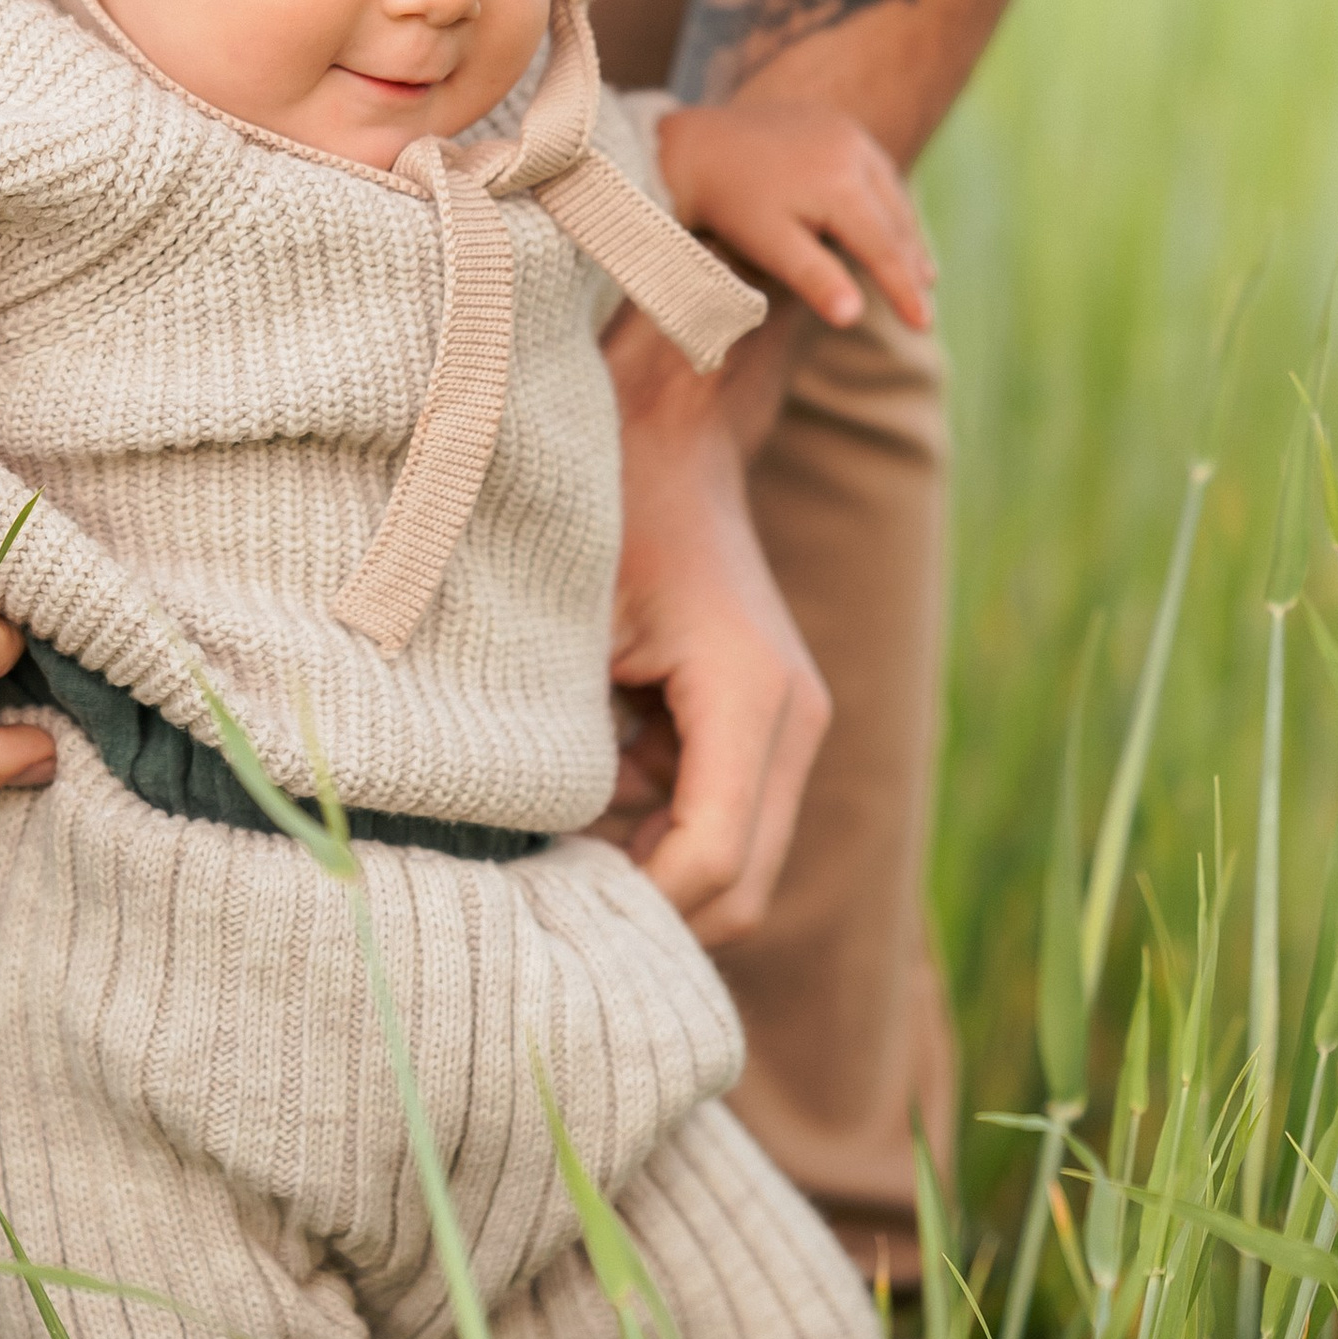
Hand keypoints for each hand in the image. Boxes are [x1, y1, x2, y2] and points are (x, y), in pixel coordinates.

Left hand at [597, 311, 829, 945]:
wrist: (669, 430)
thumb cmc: (609, 513)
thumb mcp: (571, 632)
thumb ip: (567, 748)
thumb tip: (544, 862)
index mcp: (749, 694)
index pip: (713, 862)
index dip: (638, 904)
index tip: (554, 901)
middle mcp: (793, 718)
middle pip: (743, 889)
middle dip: (654, 908)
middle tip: (554, 900)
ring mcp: (791, 723)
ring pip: (741, 866)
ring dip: (655, 869)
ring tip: (564, 830)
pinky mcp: (771, 722)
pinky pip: (726, 819)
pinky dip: (660, 830)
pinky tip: (592, 789)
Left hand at [657, 100, 933, 334]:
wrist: (693, 147)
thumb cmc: (729, 205)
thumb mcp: (770, 247)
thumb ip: (815, 279)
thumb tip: (854, 318)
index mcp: (840, 185)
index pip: (884, 249)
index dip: (905, 290)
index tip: (923, 325)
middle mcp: (852, 150)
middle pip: (894, 218)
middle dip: (911, 260)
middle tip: (926, 298)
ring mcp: (845, 130)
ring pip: (889, 189)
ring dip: (903, 228)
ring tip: (917, 266)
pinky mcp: (833, 120)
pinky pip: (871, 165)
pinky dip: (884, 197)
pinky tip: (886, 218)